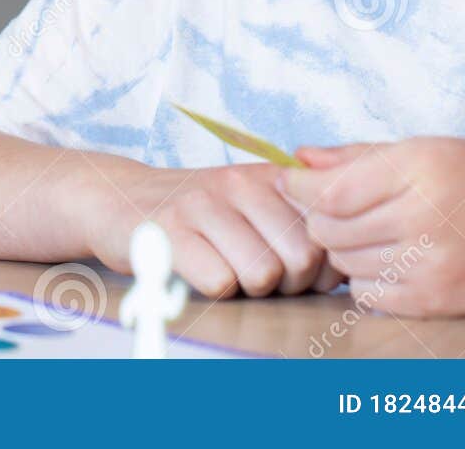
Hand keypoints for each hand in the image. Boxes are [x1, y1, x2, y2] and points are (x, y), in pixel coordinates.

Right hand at [88, 162, 345, 298]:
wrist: (118, 198)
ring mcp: (204, 204)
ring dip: (249, 289)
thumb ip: (299, 223)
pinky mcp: (169, 231)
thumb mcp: (253, 203)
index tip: (296, 269)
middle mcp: (241, 182)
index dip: (321, 267)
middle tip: (258, 277)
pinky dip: (213, 289)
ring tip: (227, 271)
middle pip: (302, 259)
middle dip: (288, 284)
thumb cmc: (199, 216)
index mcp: (271, 175)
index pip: (328, 231)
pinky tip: (197, 272)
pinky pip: (219, 282)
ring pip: (263, 274)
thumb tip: (347, 265)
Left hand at [280, 138, 464, 316]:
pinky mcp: (435, 302)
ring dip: (344, 249)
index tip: (292, 181)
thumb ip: (361, 155)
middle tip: (334, 208)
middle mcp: (423, 218)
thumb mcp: (431, 149)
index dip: (299, 187)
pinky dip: (366, 278)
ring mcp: (430, 266)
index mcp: (420, 169)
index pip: (329, 190)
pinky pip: (367, 294)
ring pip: (343, 262)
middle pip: (327, 229)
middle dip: (319, 218)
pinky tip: (390, 259)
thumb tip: (300, 158)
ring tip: (371, 231)